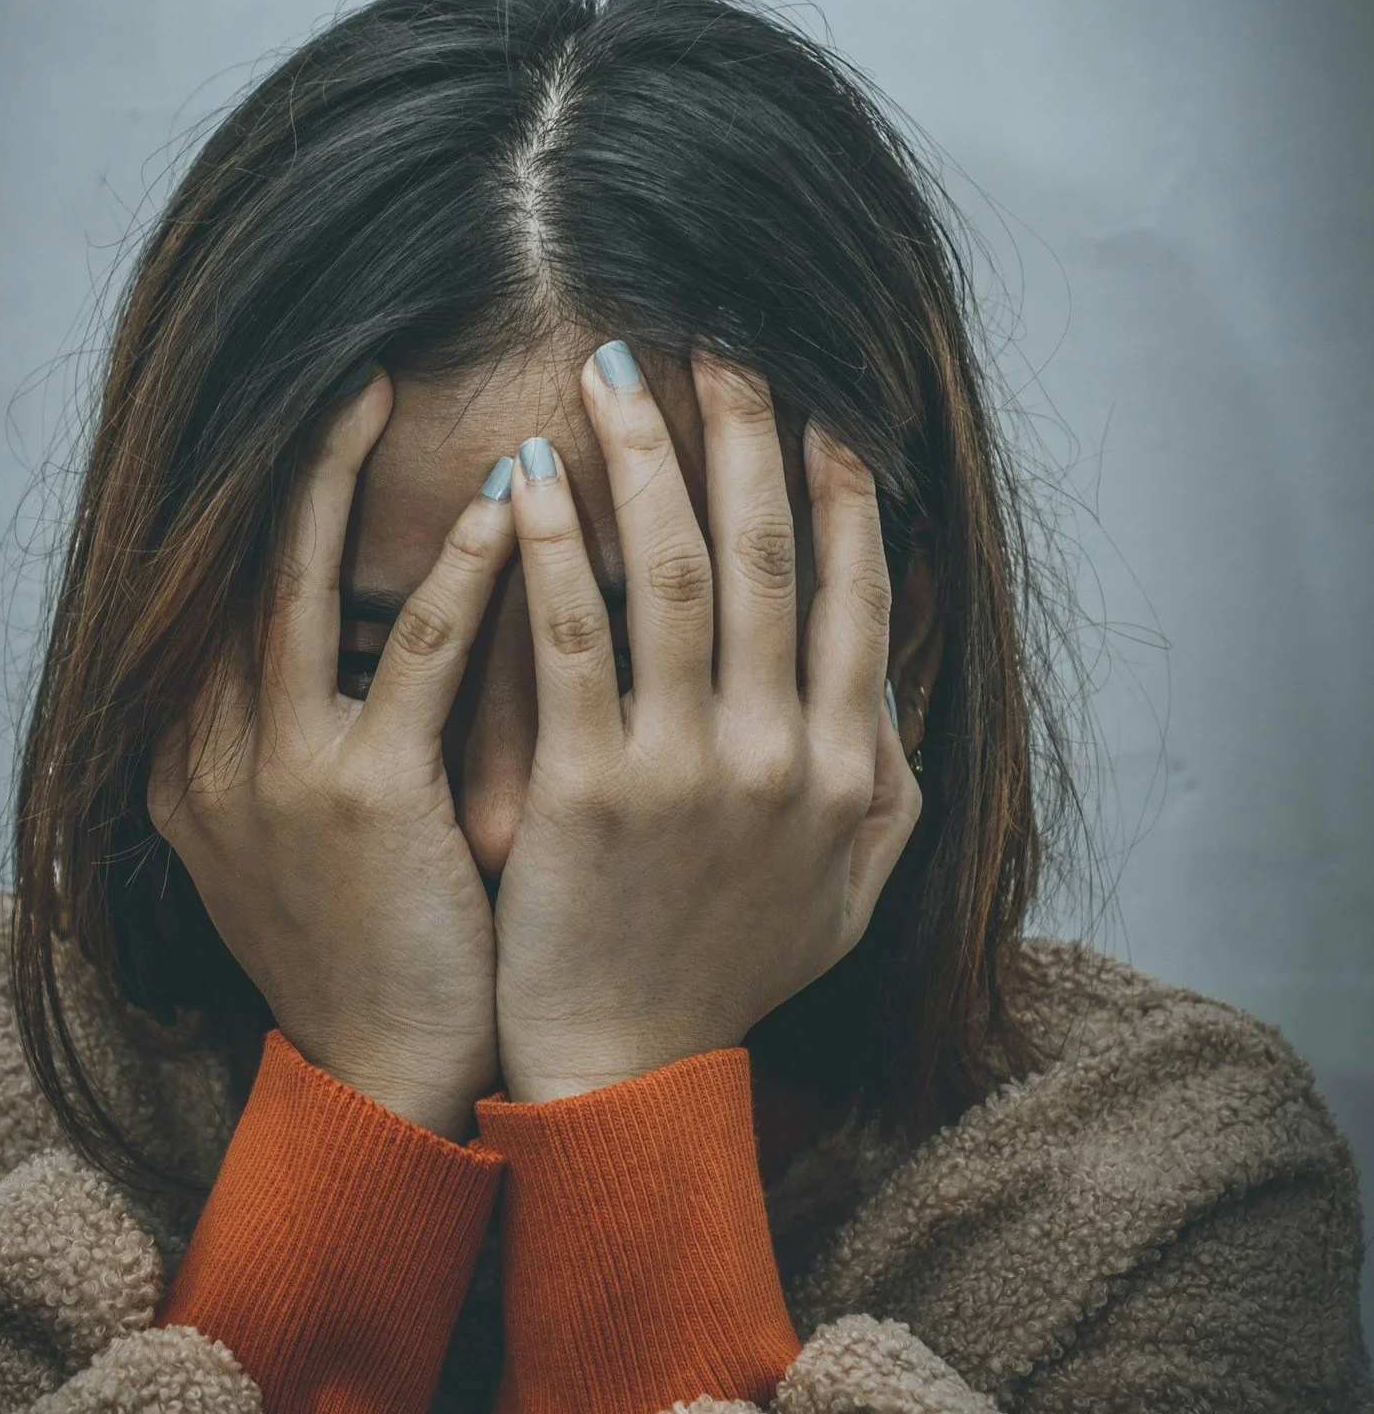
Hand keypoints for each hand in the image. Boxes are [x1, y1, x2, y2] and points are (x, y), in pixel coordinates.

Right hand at [146, 374, 514, 1138]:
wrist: (386, 1080)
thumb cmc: (374, 947)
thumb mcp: (302, 834)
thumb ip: (307, 729)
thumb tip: (361, 626)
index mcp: (193, 757)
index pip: (216, 591)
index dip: (260, 495)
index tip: (314, 412)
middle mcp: (209, 752)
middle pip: (233, 564)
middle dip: (286, 458)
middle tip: (343, 361)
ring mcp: (275, 774)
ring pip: (298, 585)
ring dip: (342, 477)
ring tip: (386, 387)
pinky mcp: (360, 800)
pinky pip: (412, 656)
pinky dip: (460, 572)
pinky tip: (508, 504)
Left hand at [492, 346, 921, 1102]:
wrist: (624, 1075)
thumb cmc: (727, 972)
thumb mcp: (847, 890)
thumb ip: (885, 778)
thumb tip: (887, 666)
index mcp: (848, 768)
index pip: (854, 592)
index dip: (837, 487)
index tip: (816, 402)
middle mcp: (782, 756)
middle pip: (766, 554)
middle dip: (742, 433)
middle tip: (714, 339)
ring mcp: (688, 770)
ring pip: (673, 572)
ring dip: (646, 457)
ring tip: (611, 372)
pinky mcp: (590, 789)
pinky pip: (572, 638)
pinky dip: (553, 546)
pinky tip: (526, 474)